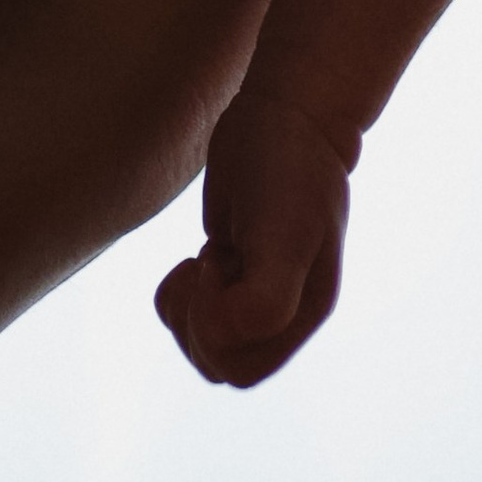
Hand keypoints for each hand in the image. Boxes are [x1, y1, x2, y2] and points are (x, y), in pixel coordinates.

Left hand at [154, 87, 353, 387]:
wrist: (288, 111)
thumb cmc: (288, 170)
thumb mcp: (286, 236)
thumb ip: (266, 302)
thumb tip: (225, 333)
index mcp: (304, 312)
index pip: (240, 370)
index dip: (213, 330)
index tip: (216, 266)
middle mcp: (285, 311)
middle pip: (219, 365)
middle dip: (195, 322)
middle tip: (204, 263)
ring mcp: (258, 291)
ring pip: (203, 345)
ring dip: (185, 310)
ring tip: (202, 258)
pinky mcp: (232, 270)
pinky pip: (192, 314)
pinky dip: (178, 295)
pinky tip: (193, 258)